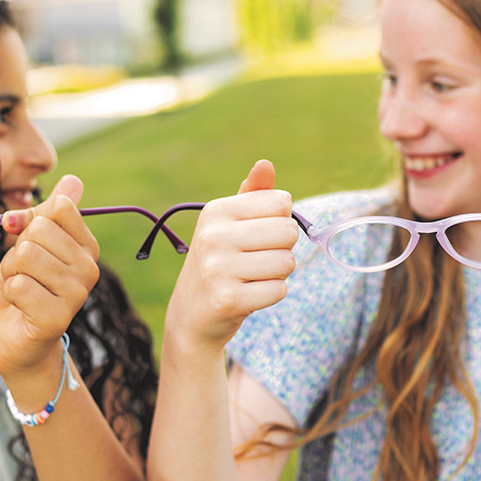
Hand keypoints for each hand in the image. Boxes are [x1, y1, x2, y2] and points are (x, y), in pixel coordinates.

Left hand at [0, 175, 99, 379]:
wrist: (18, 339)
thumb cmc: (25, 287)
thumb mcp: (31, 244)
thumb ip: (46, 213)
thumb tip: (74, 180)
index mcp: (86, 246)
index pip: (58, 207)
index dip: (29, 221)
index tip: (28, 242)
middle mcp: (89, 268)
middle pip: (38, 231)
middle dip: (17, 252)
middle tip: (25, 275)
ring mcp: (77, 294)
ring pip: (26, 257)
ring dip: (12, 274)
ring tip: (22, 290)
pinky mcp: (58, 317)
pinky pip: (19, 285)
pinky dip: (10, 294)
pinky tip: (21, 308)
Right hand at [164, 159, 298, 352]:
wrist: (191, 316)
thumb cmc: (219, 264)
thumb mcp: (229, 226)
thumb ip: (253, 195)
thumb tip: (265, 164)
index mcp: (215, 211)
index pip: (282, 202)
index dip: (280, 221)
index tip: (257, 236)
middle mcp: (213, 236)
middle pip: (288, 231)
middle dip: (282, 249)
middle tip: (256, 260)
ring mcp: (218, 268)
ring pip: (287, 262)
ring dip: (278, 274)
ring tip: (251, 278)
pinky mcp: (228, 299)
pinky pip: (279, 289)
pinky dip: (271, 294)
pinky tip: (248, 296)